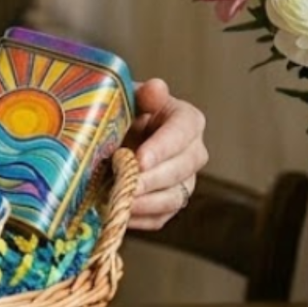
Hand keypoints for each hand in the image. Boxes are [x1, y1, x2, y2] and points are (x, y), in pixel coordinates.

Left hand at [123, 77, 208, 230]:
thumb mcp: (131, 98)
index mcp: (187, 121)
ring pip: (175, 197)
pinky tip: (120, 215)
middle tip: (127, 185)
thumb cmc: (124, 111)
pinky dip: (141, 219)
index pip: (182, 134)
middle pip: (181, 169)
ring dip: (147, 203)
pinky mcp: (170, 201)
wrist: (114, 134)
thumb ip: (145, 95)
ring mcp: (184, 180)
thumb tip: (156, 87)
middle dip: (152, 179)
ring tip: (121, 204)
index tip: (140, 160)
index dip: (162, 148)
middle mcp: (193, 152)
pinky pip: (162, 217)